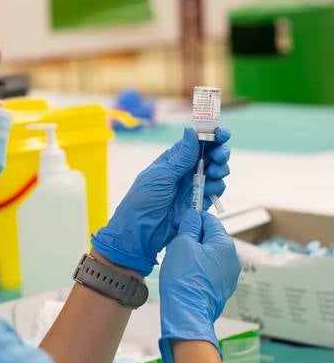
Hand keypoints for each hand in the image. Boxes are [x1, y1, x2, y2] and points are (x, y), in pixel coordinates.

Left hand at [91, 126, 229, 275]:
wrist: (142, 232)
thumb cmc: (144, 200)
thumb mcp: (162, 176)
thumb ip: (181, 157)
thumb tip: (191, 131)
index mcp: (173, 159)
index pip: (196, 141)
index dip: (211, 135)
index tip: (221, 134)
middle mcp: (185, 170)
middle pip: (211, 155)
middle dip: (220, 152)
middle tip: (220, 157)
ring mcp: (194, 185)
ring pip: (217, 171)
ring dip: (220, 169)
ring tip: (213, 173)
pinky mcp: (200, 202)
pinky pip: (216, 189)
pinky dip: (217, 186)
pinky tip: (210, 188)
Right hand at [158, 209, 240, 362]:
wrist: (187, 313)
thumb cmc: (184, 279)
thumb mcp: (182, 243)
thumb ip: (189, 225)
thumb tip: (193, 216)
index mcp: (225, 245)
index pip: (209, 220)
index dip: (192, 219)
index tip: (178, 224)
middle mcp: (232, 259)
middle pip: (210, 238)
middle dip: (192, 238)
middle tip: (175, 244)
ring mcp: (229, 276)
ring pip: (209, 254)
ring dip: (195, 253)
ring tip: (179, 262)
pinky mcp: (222, 288)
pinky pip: (210, 270)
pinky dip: (198, 268)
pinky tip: (185, 274)